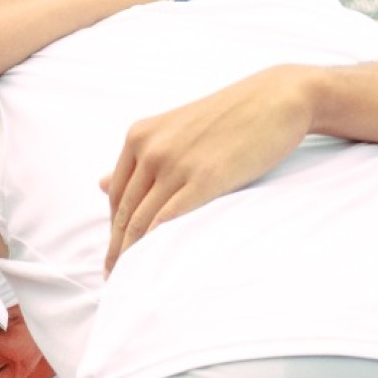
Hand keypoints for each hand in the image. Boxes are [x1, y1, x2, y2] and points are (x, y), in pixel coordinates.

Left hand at [104, 65, 314, 270]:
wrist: (278, 97)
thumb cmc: (230, 117)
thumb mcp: (175, 131)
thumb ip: (140, 158)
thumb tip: (99, 184)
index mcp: (139, 136)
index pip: (116, 193)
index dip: (114, 227)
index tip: (115, 252)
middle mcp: (150, 148)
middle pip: (125, 210)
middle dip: (117, 248)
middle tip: (114, 277)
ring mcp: (175, 163)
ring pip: (142, 220)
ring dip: (132, 254)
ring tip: (130, 280)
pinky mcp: (204, 178)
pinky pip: (168, 219)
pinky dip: (156, 245)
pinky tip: (153, 266)